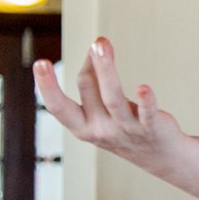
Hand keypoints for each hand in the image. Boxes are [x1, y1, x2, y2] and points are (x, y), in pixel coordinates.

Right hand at [33, 37, 186, 174]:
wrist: (159, 157)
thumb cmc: (124, 127)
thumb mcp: (100, 111)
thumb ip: (94, 84)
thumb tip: (93, 49)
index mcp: (82, 127)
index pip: (58, 107)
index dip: (47, 86)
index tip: (39, 63)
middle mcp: (100, 130)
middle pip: (89, 92)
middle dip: (90, 67)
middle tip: (95, 42)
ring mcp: (125, 129)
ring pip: (113, 98)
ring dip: (109, 70)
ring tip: (105, 46)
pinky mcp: (150, 129)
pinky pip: (147, 114)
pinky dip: (145, 101)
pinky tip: (143, 88)